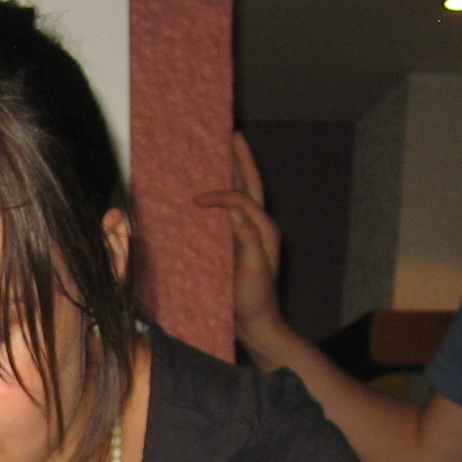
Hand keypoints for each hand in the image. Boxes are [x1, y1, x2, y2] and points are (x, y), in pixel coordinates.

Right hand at [193, 131, 285, 355]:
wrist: (256, 326)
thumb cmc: (254, 302)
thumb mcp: (253, 271)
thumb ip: (248, 240)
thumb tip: (235, 210)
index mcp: (264, 230)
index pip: (242, 199)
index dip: (221, 195)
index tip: (197, 201)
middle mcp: (260, 227)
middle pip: (250, 185)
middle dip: (241, 160)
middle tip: (231, 135)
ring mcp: (250, 236)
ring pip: (243, 195)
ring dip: (234, 173)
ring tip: (222, 153)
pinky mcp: (238, 245)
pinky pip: (232, 213)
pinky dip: (224, 198)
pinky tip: (211, 196)